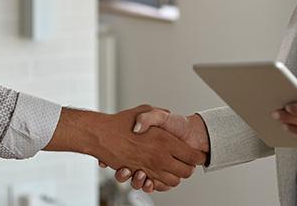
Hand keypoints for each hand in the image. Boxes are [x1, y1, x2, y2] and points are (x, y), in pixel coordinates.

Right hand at [49, 105, 203, 190]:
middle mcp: (159, 157)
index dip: (197, 156)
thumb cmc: (121, 122)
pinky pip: (155, 186)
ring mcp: (149, 168)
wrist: (100, 135)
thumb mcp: (145, 110)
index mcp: (165, 141)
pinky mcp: (138, 174)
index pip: (192, 156)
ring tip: (172, 168)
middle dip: (189, 169)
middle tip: (187, 163)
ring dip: (175, 177)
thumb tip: (169, 115)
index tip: (197, 154)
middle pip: (186, 172)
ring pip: (173, 182)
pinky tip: (156, 175)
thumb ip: (159, 114)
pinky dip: (158, 184)